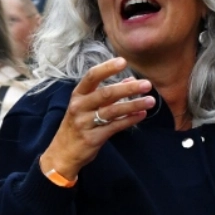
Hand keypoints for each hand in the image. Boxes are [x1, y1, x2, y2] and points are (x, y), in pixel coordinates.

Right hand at [40, 57, 154, 181]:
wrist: (63, 152)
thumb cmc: (77, 125)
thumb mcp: (86, 106)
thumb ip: (107, 93)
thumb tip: (129, 80)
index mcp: (77, 96)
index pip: (91, 77)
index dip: (107, 68)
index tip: (123, 61)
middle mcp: (79, 107)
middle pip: (105, 94)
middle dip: (127, 88)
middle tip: (146, 84)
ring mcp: (85, 122)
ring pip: (112, 111)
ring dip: (133, 104)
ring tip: (151, 101)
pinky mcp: (93, 138)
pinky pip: (115, 126)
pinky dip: (130, 120)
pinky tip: (142, 115)